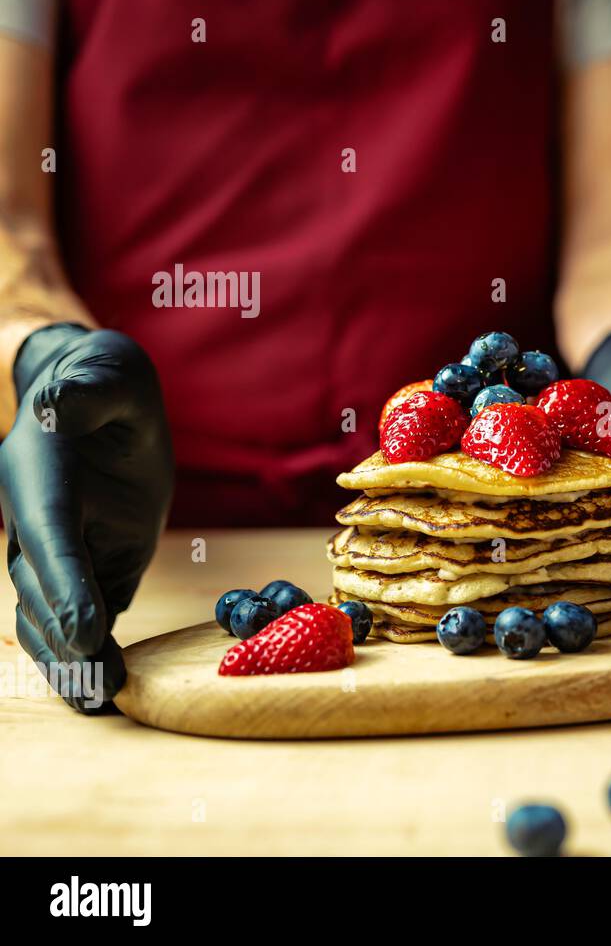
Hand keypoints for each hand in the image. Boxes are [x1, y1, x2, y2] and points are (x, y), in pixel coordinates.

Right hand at [0, 325, 172, 710]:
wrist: (104, 409)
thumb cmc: (107, 387)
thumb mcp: (108, 377)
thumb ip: (88, 390)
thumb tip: (61, 397)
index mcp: (36, 476)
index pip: (46, 535)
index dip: (63, 584)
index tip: (88, 627)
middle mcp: (33, 522)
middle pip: (40, 590)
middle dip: (67, 640)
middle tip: (97, 686)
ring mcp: (54, 552)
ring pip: (49, 616)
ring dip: (72, 661)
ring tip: (100, 701)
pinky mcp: (87, 568)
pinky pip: (81, 617)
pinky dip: (90, 654)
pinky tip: (106, 691)